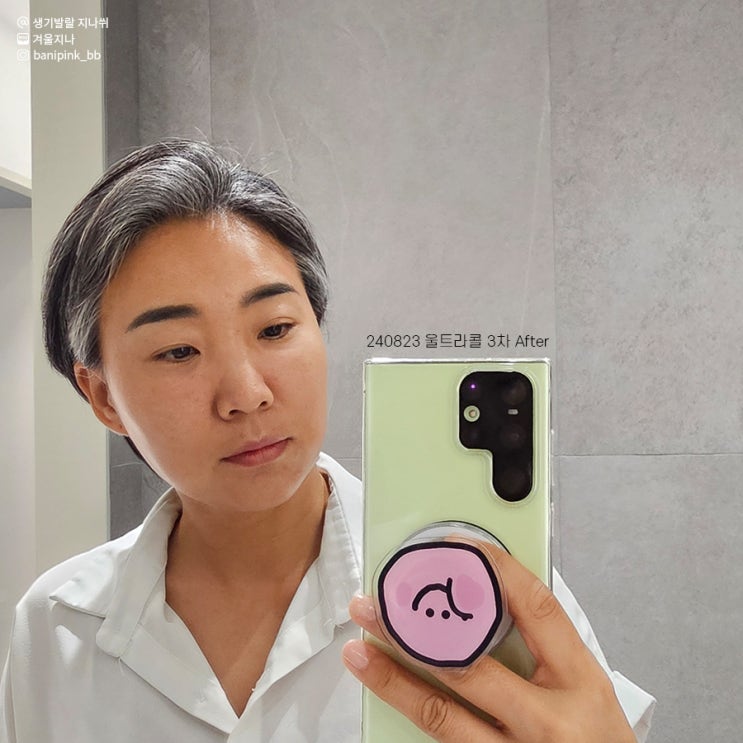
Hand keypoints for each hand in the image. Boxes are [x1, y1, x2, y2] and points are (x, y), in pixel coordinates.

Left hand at [343, 545, 635, 741]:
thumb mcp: (589, 692)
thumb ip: (548, 650)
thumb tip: (492, 600)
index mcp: (580, 683)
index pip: (536, 608)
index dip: (495, 569)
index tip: (457, 548)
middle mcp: (547, 722)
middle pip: (469, 664)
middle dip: (412, 630)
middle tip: (375, 604)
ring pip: (442, 715)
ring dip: (392, 679)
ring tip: (360, 652)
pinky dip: (410, 721)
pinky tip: (385, 700)